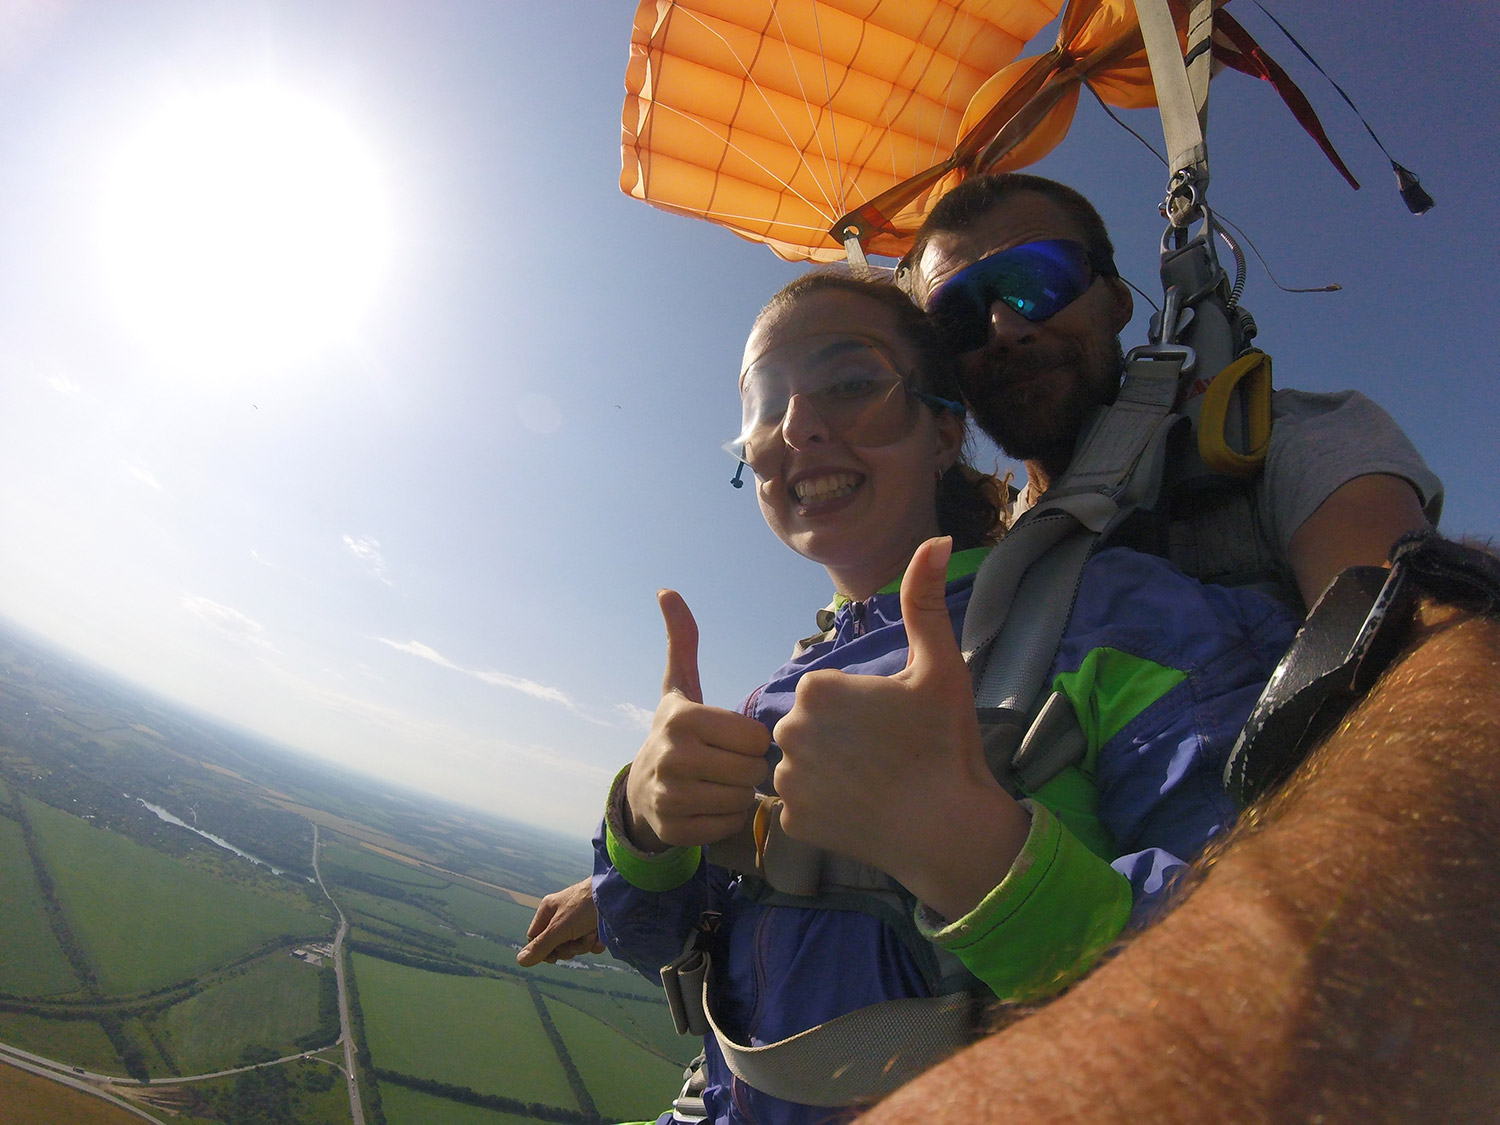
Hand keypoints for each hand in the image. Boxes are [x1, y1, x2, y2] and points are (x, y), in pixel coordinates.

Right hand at [516, 878, 601, 965]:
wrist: (617, 896)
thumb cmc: (584, 907)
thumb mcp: (560, 928)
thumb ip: (541, 946)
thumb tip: (520, 961)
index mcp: (548, 910)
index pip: (535, 938)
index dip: (543, 951)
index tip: (554, 956)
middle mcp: (562, 914)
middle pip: (557, 945)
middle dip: (568, 947)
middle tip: (575, 939)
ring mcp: (580, 920)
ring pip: (576, 946)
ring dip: (585, 944)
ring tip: (592, 930)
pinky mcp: (596, 925)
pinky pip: (592, 944)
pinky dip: (597, 941)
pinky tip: (602, 932)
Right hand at [624, 590, 770, 848]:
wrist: (640, 789)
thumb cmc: (675, 733)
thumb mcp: (679, 688)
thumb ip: (682, 641)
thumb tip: (667, 591)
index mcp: (683, 718)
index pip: (755, 737)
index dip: (751, 740)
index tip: (733, 739)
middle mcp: (673, 756)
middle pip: (752, 770)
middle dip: (749, 769)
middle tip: (731, 764)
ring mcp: (671, 796)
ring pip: (743, 799)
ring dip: (740, 794)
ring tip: (721, 783)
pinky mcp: (675, 829)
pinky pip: (729, 825)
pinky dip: (727, 819)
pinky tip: (711, 806)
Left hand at [772, 537, 1028, 919]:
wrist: (949, 830)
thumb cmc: (945, 743)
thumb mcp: (940, 666)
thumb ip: (924, 601)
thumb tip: (934, 539)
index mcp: (816, 690)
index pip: (827, 691)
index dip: (860, 706)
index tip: (890, 724)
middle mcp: (787, 731)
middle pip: (810, 725)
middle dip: (840, 736)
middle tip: (886, 755)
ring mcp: (785, 780)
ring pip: (803, 763)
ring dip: (829, 770)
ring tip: (873, 783)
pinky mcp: (790, 821)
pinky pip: (800, 803)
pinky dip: (824, 806)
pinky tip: (859, 809)